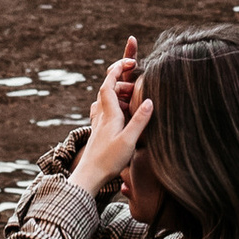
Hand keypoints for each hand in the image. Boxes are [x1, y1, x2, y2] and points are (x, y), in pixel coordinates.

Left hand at [76, 35, 152, 197]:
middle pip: (108, 90)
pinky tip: (122, 113)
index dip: (117, 69)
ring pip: (107, 101)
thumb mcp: (129, 140)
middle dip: (122, 81)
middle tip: (138, 82)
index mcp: (109, 114)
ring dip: (119, 94)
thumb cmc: (108, 161)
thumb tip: (149, 100)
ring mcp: (99, 124)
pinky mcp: (99, 133)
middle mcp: (102, 116)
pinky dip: (115, 106)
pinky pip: (106, 112)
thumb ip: (139, 120)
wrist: (89, 177)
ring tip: (134, 98)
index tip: (129, 61)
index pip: (108, 84)